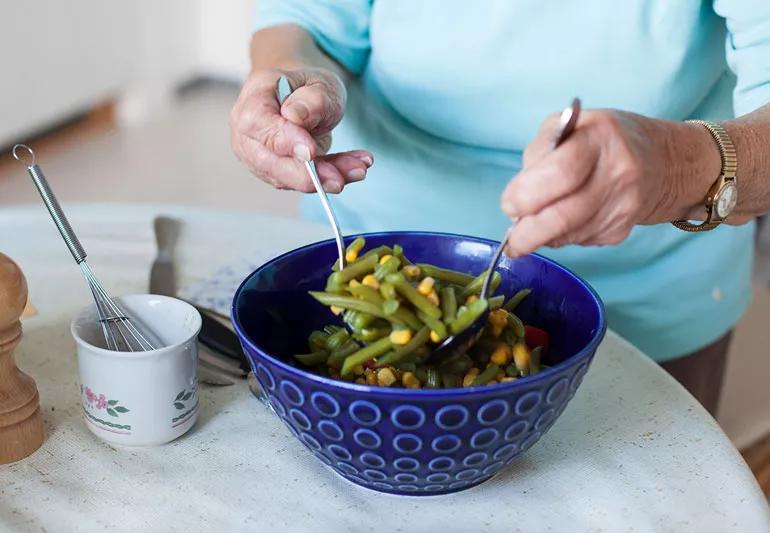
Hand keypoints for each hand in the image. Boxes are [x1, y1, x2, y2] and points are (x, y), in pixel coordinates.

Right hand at [230, 67, 372, 192]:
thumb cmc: (307, 88)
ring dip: (325, 178)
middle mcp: (248, 133)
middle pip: (268, 161)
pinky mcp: (277, 174)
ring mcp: (259, 157)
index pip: (257, 123)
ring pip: (288, 177)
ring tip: (358, 169)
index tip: (311, 151)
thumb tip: (296, 117)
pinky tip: (355, 169)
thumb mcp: (320, 82)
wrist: (301, 99)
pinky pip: (303, 181)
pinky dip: (331, 177)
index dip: (283, 140)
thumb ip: (312, 99)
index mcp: (253, 99)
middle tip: (339, 178)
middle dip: (306, 174)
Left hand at [500, 109, 722, 255]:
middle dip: (527, 234)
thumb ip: (539, 154)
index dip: (527, 194)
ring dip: (541, 236)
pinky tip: (566, 219)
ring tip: (533, 224)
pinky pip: (578, 241)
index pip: (561, 172)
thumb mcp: (569, 127)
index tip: (509, 205)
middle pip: (564, 215)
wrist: (664, 162)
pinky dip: (561, 236)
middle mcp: (618, 172)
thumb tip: (516, 199)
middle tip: (512, 240)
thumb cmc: (603, 141)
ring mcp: (624, 206)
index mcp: (599, 138)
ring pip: (568, 235)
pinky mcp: (622, 230)